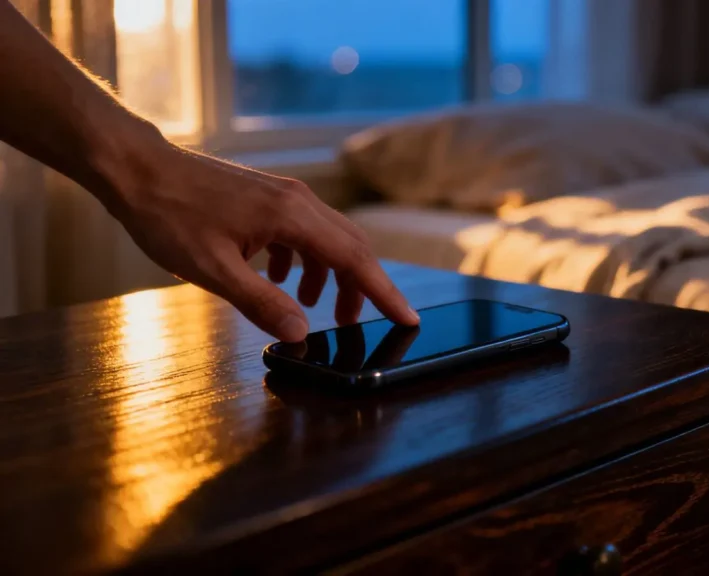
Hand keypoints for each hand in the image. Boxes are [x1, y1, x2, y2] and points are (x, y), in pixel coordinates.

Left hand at [106, 142, 418, 341]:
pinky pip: (302, 233)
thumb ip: (262, 302)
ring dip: (329, 276)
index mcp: (293, 215)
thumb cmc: (169, 214)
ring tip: (313, 307)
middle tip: (354, 325)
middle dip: (359, 288)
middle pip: (350, 248)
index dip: (384, 292)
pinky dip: (302, 261)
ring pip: (327, 240)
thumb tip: (300, 332)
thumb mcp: (214, 270)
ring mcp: (283, 196)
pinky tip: (279, 279)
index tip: (407, 317)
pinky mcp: (267, 198)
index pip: (355, 259)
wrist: (137, 169)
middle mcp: (297, 200)